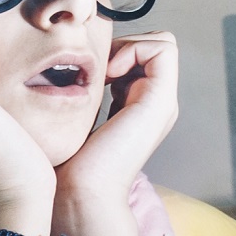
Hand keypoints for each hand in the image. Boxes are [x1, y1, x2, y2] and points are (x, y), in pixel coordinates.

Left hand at [55, 31, 178, 204]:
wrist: (82, 191)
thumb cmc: (71, 160)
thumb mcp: (81, 115)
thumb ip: (91, 92)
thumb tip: (81, 67)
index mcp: (141, 105)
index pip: (144, 54)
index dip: (121, 48)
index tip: (94, 71)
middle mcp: (157, 103)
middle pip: (156, 45)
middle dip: (126, 43)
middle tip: (99, 69)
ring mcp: (163, 103)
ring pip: (164, 43)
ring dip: (130, 45)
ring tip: (104, 73)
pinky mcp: (160, 102)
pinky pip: (163, 50)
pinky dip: (135, 50)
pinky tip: (109, 76)